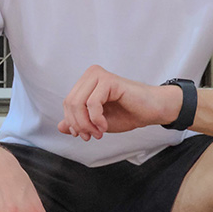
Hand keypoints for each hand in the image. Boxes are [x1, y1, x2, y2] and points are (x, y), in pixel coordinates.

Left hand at [58, 64, 180, 140]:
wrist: (152, 111)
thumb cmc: (128, 113)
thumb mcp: (97, 122)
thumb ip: (79, 123)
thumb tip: (60, 127)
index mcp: (86, 82)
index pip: (67, 103)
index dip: (72, 122)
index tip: (83, 135)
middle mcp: (90, 75)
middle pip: (70, 103)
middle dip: (78, 124)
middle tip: (91, 136)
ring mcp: (99, 76)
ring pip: (78, 103)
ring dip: (87, 124)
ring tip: (99, 132)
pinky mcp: (109, 80)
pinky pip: (92, 103)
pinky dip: (96, 119)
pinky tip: (104, 126)